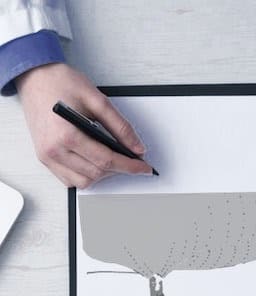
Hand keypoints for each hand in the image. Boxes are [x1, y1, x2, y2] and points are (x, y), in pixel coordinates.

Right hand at [15, 63, 152, 186]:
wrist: (35, 76)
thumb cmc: (60, 82)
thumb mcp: (97, 99)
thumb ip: (120, 126)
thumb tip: (137, 147)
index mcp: (66, 134)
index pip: (106, 160)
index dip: (130, 166)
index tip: (144, 167)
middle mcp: (54, 150)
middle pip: (97, 173)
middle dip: (119, 169)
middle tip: (132, 160)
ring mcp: (47, 156)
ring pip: (84, 181)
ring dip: (103, 174)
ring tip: (112, 159)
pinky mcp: (45, 158)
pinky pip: (70, 180)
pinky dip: (86, 175)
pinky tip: (94, 162)